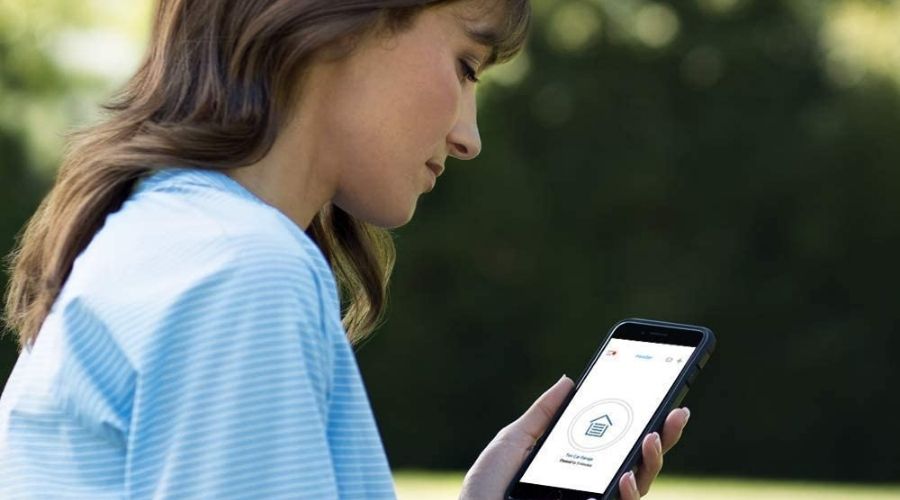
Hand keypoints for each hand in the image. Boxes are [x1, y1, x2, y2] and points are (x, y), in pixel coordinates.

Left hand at [459, 375, 690, 499]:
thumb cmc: (486, 487)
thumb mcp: (514, 441)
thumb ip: (545, 414)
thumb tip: (570, 380)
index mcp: (579, 465)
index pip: (620, 444)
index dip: (645, 423)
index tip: (665, 398)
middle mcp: (591, 488)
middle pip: (639, 464)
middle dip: (664, 437)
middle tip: (678, 412)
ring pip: (638, 487)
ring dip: (652, 462)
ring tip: (650, 438)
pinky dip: (627, 493)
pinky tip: (623, 477)